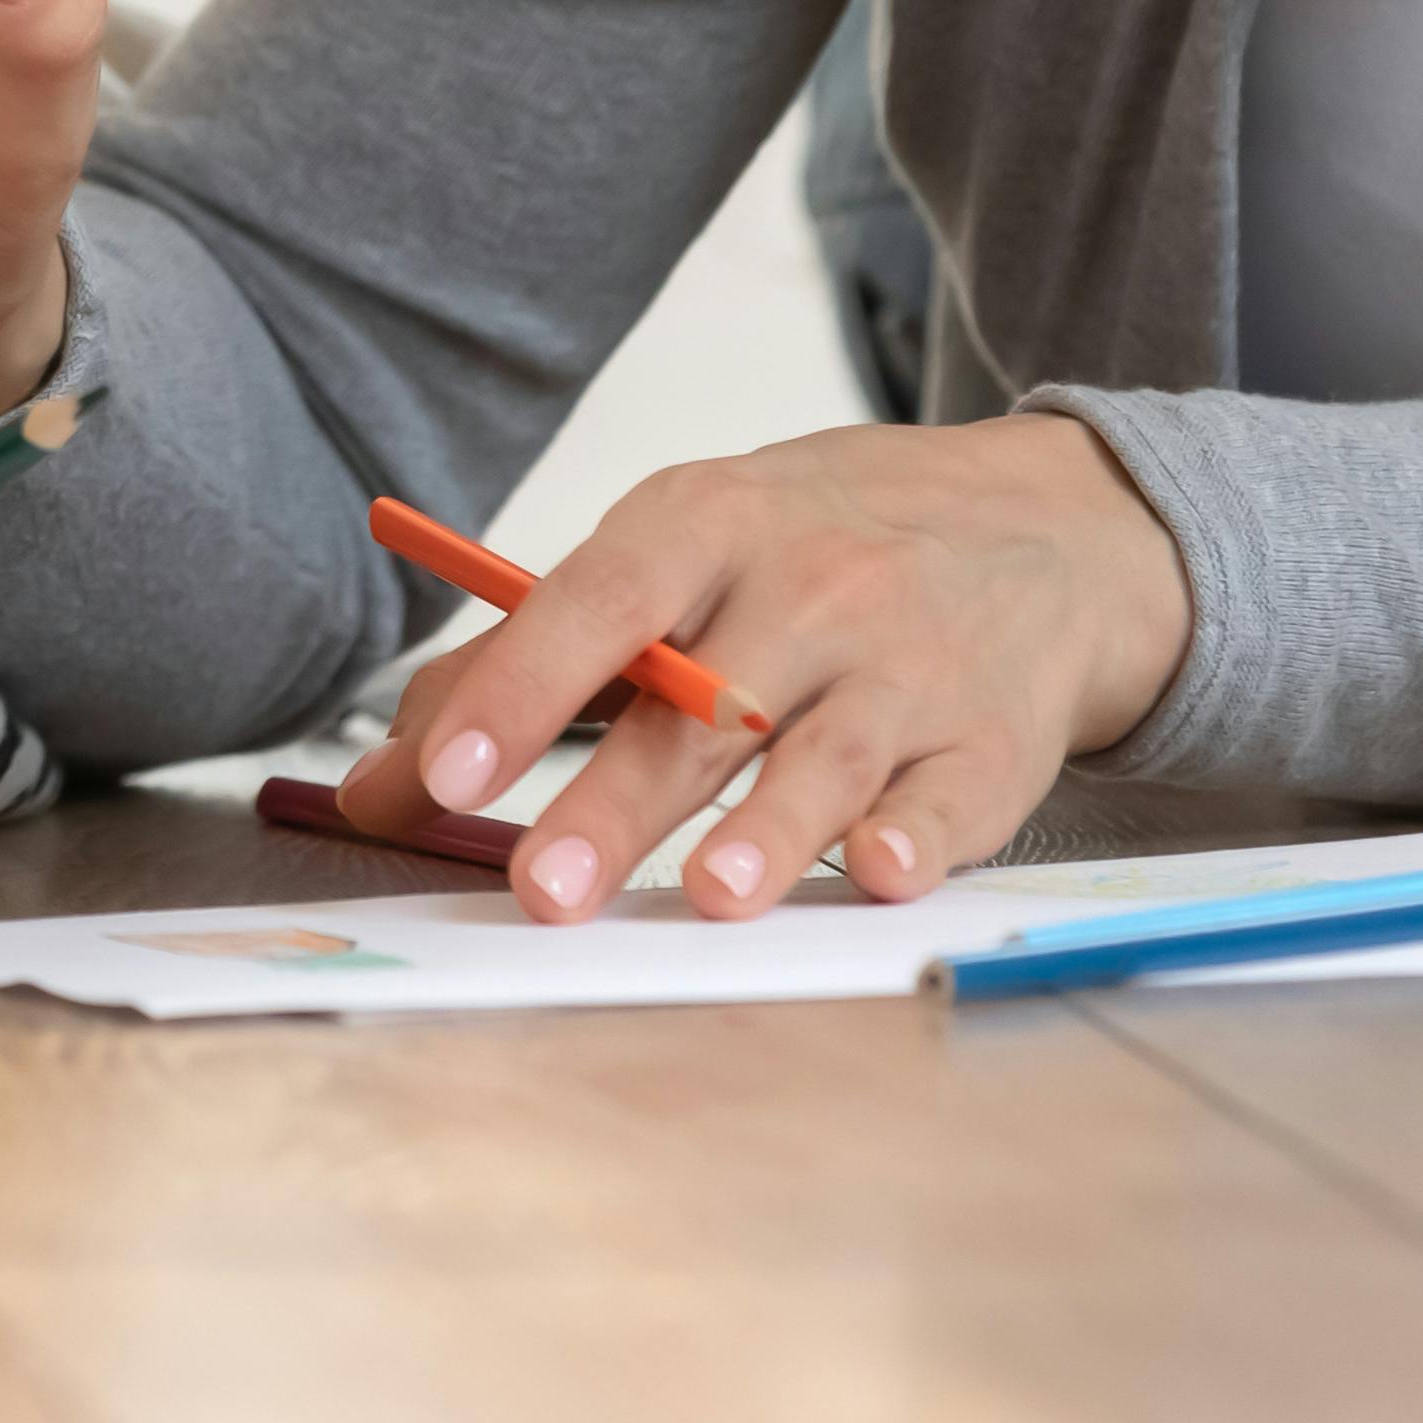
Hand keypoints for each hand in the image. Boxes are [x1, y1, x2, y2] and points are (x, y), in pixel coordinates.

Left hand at [331, 415, 1194, 920]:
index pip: (601, 600)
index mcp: (711, 523)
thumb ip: (525, 662)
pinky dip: (916, 839)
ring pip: (829, 754)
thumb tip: (377, 782)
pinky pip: (953, 800)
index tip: (449, 772)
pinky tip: (877, 874)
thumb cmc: (817, 546)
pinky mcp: (994, 743)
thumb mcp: (677, 556)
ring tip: (706, 899)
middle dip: (618, 801)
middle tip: (541, 888)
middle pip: (704, 705)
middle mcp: (815, 584)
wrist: (1044, 526)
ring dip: (768, 831)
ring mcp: (913, 664)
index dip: (522, 686)